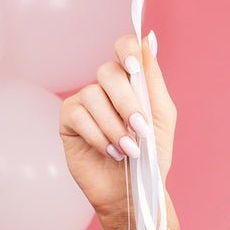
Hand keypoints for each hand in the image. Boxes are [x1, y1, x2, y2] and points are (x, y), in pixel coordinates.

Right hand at [59, 31, 176, 229]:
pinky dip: (98, 136)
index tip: (134, 66)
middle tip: (140, 129)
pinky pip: (79, 116)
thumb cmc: (152, 154)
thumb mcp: (161, 116)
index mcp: (132, 81)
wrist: (135, 190)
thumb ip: (153, 79)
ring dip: (114, 126)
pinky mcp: (68, 121)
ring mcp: (85, 102)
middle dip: (127, 102)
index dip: (127, 49)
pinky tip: (110, 152)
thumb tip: (150, 38)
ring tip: (128, 150)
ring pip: (93, 95)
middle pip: (108, 72)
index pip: (124, 47)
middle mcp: (106, 87)